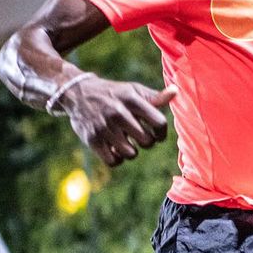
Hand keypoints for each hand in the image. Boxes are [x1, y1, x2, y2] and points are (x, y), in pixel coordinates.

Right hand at [62, 76, 177, 166]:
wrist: (77, 92)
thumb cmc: (113, 94)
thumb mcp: (132, 90)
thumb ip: (154, 97)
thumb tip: (176, 91)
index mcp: (131, 99)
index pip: (159, 123)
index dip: (162, 133)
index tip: (157, 134)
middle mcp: (118, 112)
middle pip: (147, 142)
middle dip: (147, 142)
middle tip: (140, 137)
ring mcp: (104, 126)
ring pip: (131, 154)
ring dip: (131, 151)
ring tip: (126, 142)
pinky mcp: (92, 139)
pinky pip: (114, 161)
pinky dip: (117, 159)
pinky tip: (115, 149)